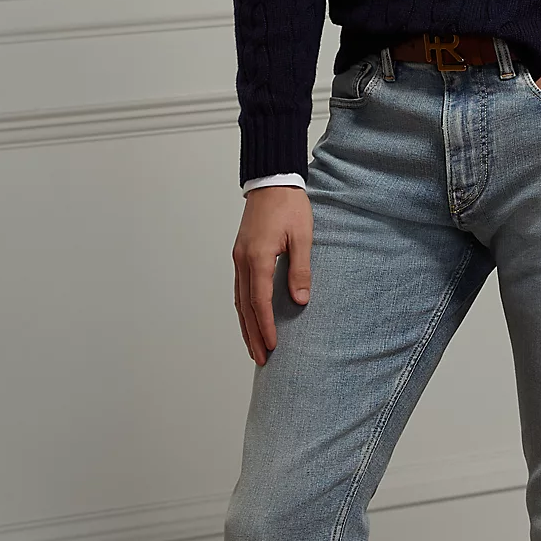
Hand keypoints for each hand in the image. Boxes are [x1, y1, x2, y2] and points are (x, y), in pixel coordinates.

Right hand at [233, 186, 312, 364]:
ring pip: (239, 300)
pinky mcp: (240, 254)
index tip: (273, 346)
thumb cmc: (290, 206)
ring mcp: (239, 258)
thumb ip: (300, 270)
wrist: (272, 180)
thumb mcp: (302, 237)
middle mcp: (243, 260)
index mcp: (258, 257)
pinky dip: (243, 309)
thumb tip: (300, 301)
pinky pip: (239, 288)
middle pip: (245, 307)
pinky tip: (249, 319)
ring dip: (246, 325)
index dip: (266, 326)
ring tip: (253, 347)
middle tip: (261, 359)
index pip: (260, 301)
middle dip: (253, 335)